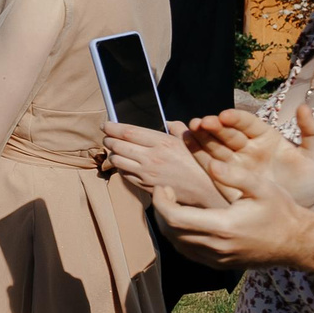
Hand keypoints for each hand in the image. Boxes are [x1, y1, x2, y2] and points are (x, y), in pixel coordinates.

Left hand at [101, 121, 222, 206]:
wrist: (207, 190)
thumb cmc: (200, 163)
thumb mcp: (190, 140)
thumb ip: (175, 127)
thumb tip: (164, 121)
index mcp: (162, 143)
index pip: (128, 132)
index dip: (112, 127)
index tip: (106, 124)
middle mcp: (151, 158)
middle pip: (117, 145)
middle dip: (108, 139)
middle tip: (107, 136)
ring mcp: (146, 174)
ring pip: (117, 161)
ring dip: (112, 153)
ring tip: (114, 149)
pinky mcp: (145, 186)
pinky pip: (124, 174)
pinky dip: (120, 167)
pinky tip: (124, 163)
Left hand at [151, 180, 313, 278]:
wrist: (300, 242)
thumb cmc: (282, 211)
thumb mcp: (262, 187)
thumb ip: (235, 174)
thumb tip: (210, 163)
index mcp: (223, 227)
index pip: (174, 218)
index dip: (161, 202)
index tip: (163, 187)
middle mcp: (216, 247)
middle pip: (171, 231)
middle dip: (161, 210)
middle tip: (166, 192)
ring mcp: (218, 259)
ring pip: (177, 244)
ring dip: (169, 224)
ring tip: (174, 204)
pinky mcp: (221, 265)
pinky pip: (189, 252)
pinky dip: (180, 237)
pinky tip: (187, 220)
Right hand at [186, 106, 313, 210]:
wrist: (306, 204)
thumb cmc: (312, 178)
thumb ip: (311, 131)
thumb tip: (304, 107)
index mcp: (266, 137)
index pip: (247, 123)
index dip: (236, 119)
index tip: (225, 116)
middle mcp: (247, 146)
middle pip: (227, 133)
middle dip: (214, 127)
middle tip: (201, 123)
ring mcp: (236, 161)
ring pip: (215, 145)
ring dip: (201, 137)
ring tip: (189, 130)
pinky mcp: (228, 177)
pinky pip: (210, 163)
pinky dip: (197, 152)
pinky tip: (186, 142)